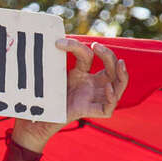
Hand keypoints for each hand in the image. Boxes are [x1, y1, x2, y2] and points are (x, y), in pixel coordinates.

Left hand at [12, 38, 128, 153]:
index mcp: (83, 74)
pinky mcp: (92, 112)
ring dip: (123, 75)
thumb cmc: (46, 100)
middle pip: (112, 69)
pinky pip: (109, 106)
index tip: (61, 43)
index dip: (78, 47)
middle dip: (109, 56)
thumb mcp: (53, 77)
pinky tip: (107, 87)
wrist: (38, 121)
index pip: (89, 56)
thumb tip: (55, 38)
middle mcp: (92, 85)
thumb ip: (57, 62)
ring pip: (118, 86)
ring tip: (120, 64)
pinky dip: (112, 97)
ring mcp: (94, 98)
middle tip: (98, 47)